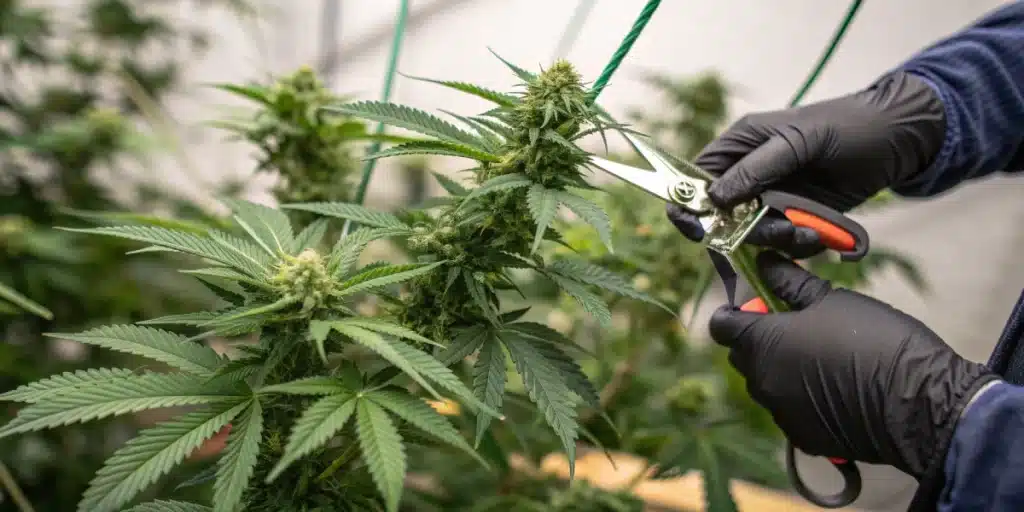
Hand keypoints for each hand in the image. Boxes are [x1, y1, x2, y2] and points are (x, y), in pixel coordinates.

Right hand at [667, 70, 945, 256]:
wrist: (900, 139)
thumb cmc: (848, 126)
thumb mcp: (799, 141)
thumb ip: (756, 168)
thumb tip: (714, 198)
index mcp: (739, 145)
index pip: (696, 180)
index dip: (689, 207)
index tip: (699, 230)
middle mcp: (749, 175)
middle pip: (723, 217)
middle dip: (746, 231)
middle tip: (781, 230)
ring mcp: (772, 198)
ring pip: (753, 235)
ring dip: (779, 240)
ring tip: (811, 232)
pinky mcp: (796, 217)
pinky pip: (782, 242)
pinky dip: (799, 245)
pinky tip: (822, 234)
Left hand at [708, 251, 997, 477]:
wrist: (920, 405)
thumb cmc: (876, 342)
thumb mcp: (831, 299)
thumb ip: (789, 282)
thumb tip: (764, 262)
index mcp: (762, 344)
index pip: (721, 324)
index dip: (735, 310)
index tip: (757, 302)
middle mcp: (762, 382)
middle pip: (742, 355)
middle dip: (759, 338)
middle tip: (796, 325)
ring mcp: (781, 414)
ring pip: (766, 383)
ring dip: (780, 368)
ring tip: (821, 356)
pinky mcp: (803, 438)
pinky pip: (788, 411)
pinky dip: (800, 398)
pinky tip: (833, 387)